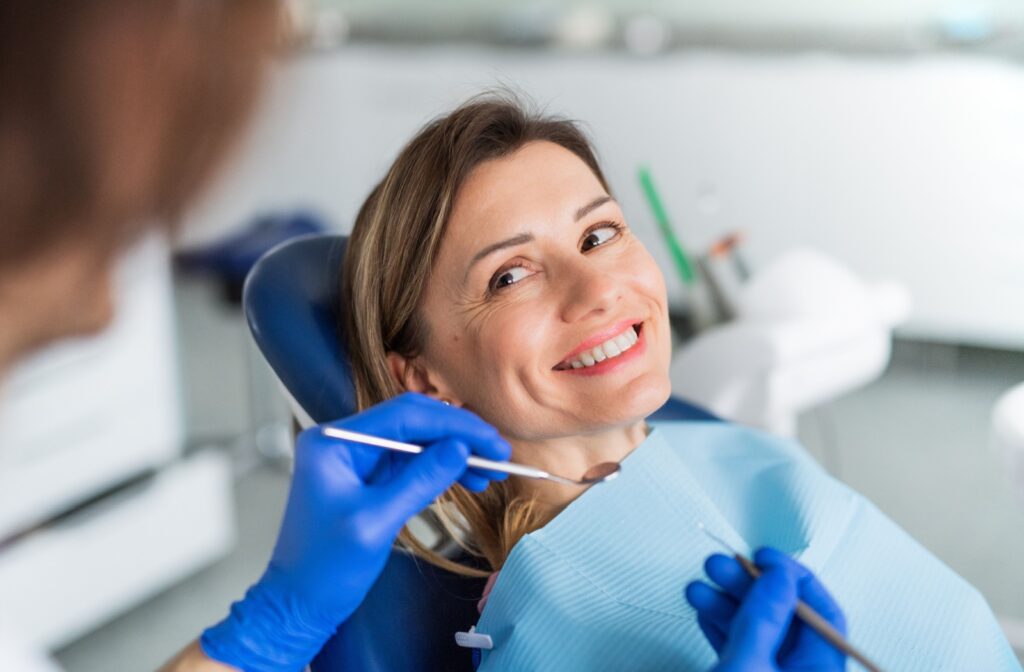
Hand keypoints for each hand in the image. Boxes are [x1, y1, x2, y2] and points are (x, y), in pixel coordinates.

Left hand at [200, 392, 510, 671]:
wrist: (298, 604)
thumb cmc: (323, 569)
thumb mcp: (376, 522)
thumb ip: (419, 480)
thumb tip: (460, 449)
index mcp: (335, 441)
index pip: (405, 415)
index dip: (454, 424)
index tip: (491, 440)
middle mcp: (344, 441)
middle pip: (413, 422)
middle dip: (458, 436)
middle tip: (498, 453)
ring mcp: (357, 459)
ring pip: (418, 442)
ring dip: (455, 454)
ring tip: (490, 472)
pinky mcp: (368, 479)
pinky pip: (412, 464)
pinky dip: (441, 470)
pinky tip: (468, 479)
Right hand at [685, 547, 846, 671]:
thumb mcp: (748, 667)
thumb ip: (763, 620)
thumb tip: (778, 578)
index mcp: (817, 671)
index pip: (821, 614)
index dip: (792, 578)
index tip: (764, 558)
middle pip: (783, 617)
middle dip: (747, 587)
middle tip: (722, 566)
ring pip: (757, 631)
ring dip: (726, 605)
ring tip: (700, 589)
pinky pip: (741, 648)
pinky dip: (722, 628)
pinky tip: (704, 612)